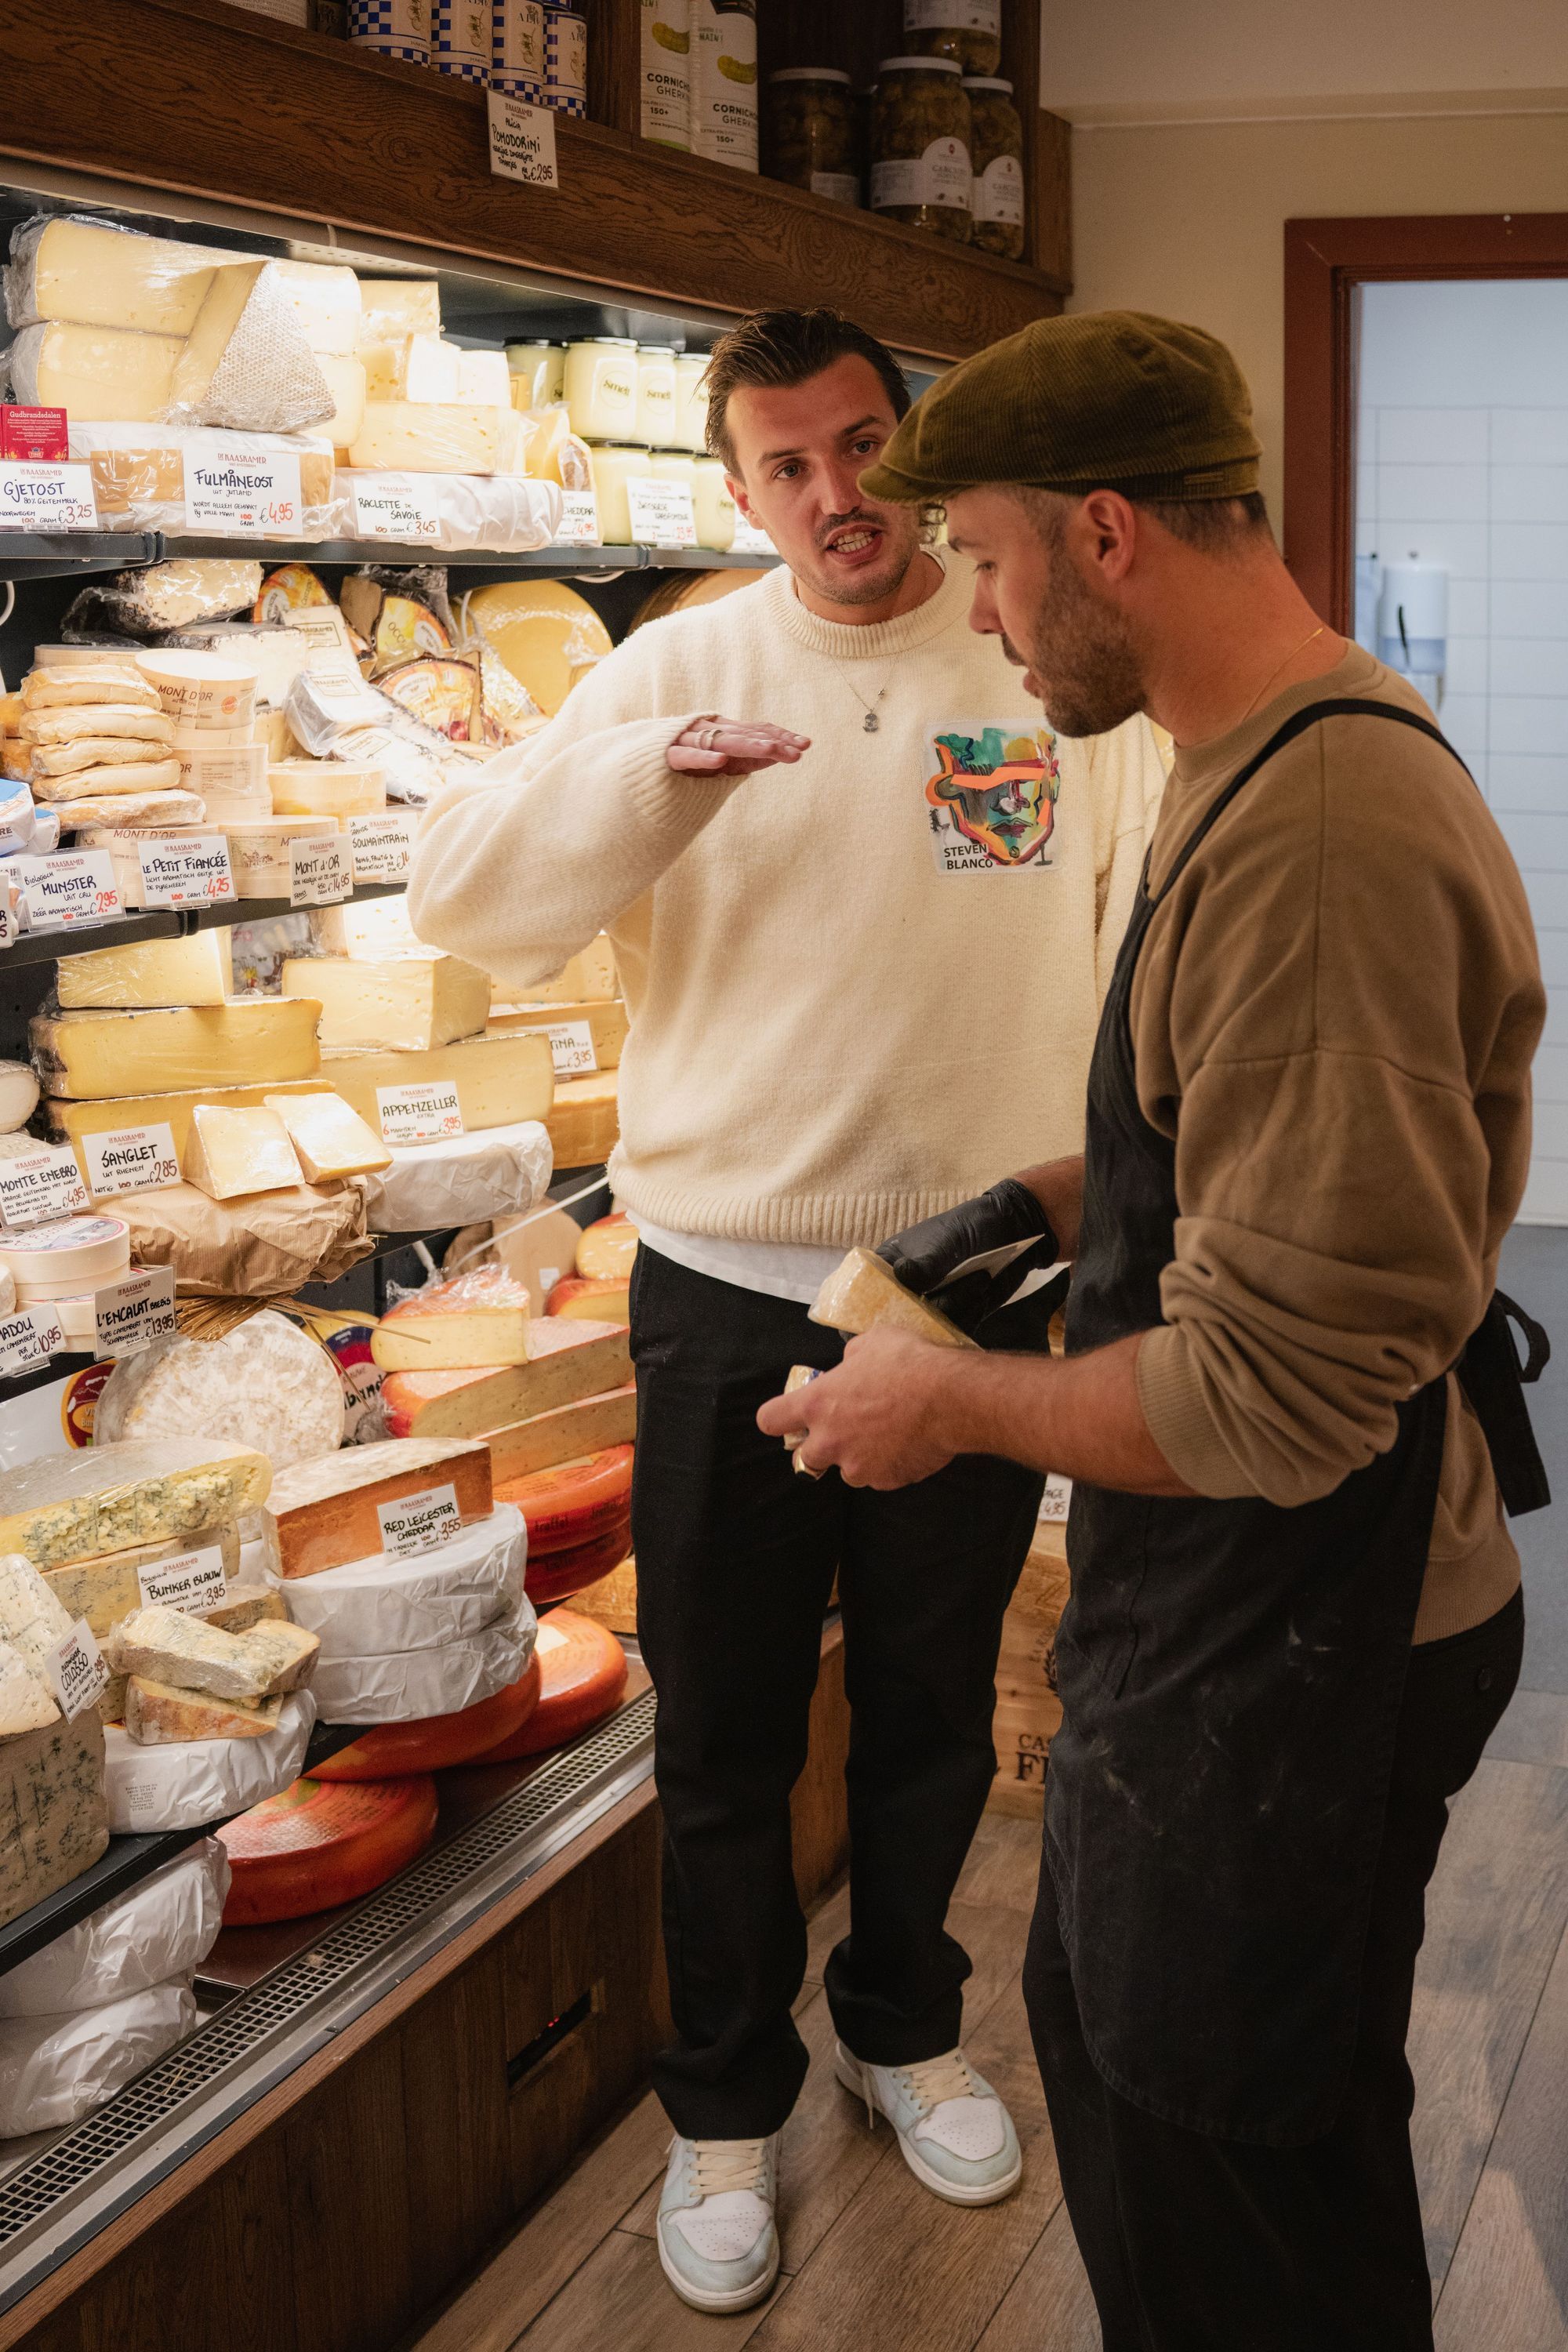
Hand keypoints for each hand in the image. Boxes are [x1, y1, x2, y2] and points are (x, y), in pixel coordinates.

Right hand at [668, 717, 810, 776]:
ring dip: (748, 745)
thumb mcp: (720, 764)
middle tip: (799, 750)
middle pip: (746, 735)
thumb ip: (745, 760)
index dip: (781, 736)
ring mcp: (686, 740)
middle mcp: (707, 730)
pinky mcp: (666, 757)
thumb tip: (777, 756)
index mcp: (721, 732)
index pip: (756, 731)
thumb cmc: (681, 766)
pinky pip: (686, 756)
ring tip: (772, 750)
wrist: (637, 767)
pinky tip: (720, 761)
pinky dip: (703, 758)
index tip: (806, 745)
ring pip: (721, 742)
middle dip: (774, 742)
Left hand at [757, 1327, 960, 1488]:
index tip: (788, 1416)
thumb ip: (851, 1359)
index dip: (778, 1418)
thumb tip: (851, 1364)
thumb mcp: (872, 1343)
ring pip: (849, 1470)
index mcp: (817, 1404)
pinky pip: (881, 1476)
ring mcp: (858, 1466)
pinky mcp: (886, 1481)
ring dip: (860, 1457)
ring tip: (888, 1435)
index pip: (771, 1420)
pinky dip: (890, 1464)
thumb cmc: (908, 1363)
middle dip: (822, 1447)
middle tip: (846, 1431)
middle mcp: (830, 1441)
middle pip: (806, 1459)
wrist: (951, 1398)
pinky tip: (909, 1443)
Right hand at [877, 1177, 1058, 1333]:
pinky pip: (956, 1330)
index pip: (865, 1293)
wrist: (1015, 1231)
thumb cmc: (972, 1227)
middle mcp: (908, 1288)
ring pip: (930, 1326)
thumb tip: (902, 1276)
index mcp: (893, 1264)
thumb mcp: (947, 1241)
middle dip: (919, 1316)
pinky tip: (983, 1289)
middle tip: (943, 1298)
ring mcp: (933, 1305)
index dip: (864, 1313)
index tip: (874, 1325)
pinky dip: (971, 1313)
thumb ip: (925, 1263)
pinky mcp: (958, 1316)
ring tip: (979, 1278)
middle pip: (897, 1319)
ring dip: (957, 1306)